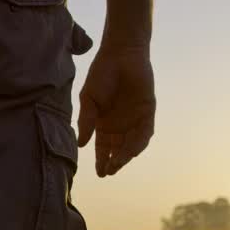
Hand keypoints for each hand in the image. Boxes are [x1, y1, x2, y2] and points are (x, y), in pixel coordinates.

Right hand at [77, 45, 155, 176]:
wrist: (121, 54)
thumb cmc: (101, 74)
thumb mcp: (88, 99)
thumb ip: (86, 121)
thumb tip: (82, 144)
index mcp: (104, 124)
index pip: (103, 148)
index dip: (101, 161)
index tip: (100, 174)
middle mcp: (119, 125)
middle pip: (117, 150)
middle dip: (114, 162)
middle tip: (109, 171)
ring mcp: (134, 120)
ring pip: (131, 144)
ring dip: (125, 155)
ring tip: (118, 163)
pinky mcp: (147, 112)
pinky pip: (144, 133)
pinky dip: (138, 143)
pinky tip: (131, 151)